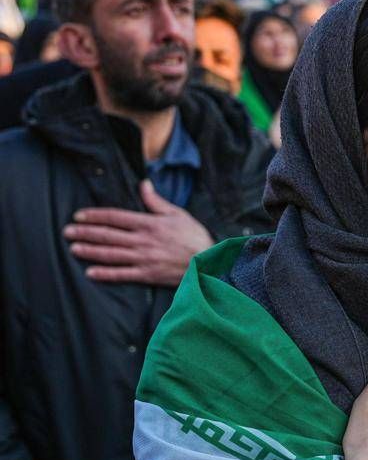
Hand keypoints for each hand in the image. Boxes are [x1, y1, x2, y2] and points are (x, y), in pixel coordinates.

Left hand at [64, 180, 213, 286]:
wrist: (209, 261)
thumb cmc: (195, 236)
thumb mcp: (177, 214)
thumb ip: (156, 201)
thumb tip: (143, 184)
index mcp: (149, 223)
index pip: (115, 217)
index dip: (95, 216)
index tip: (79, 216)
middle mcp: (143, 240)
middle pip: (108, 235)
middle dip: (85, 233)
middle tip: (67, 232)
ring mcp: (144, 258)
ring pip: (111, 254)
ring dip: (90, 251)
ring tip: (74, 248)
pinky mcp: (147, 274)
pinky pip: (122, 274)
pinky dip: (106, 274)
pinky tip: (91, 272)